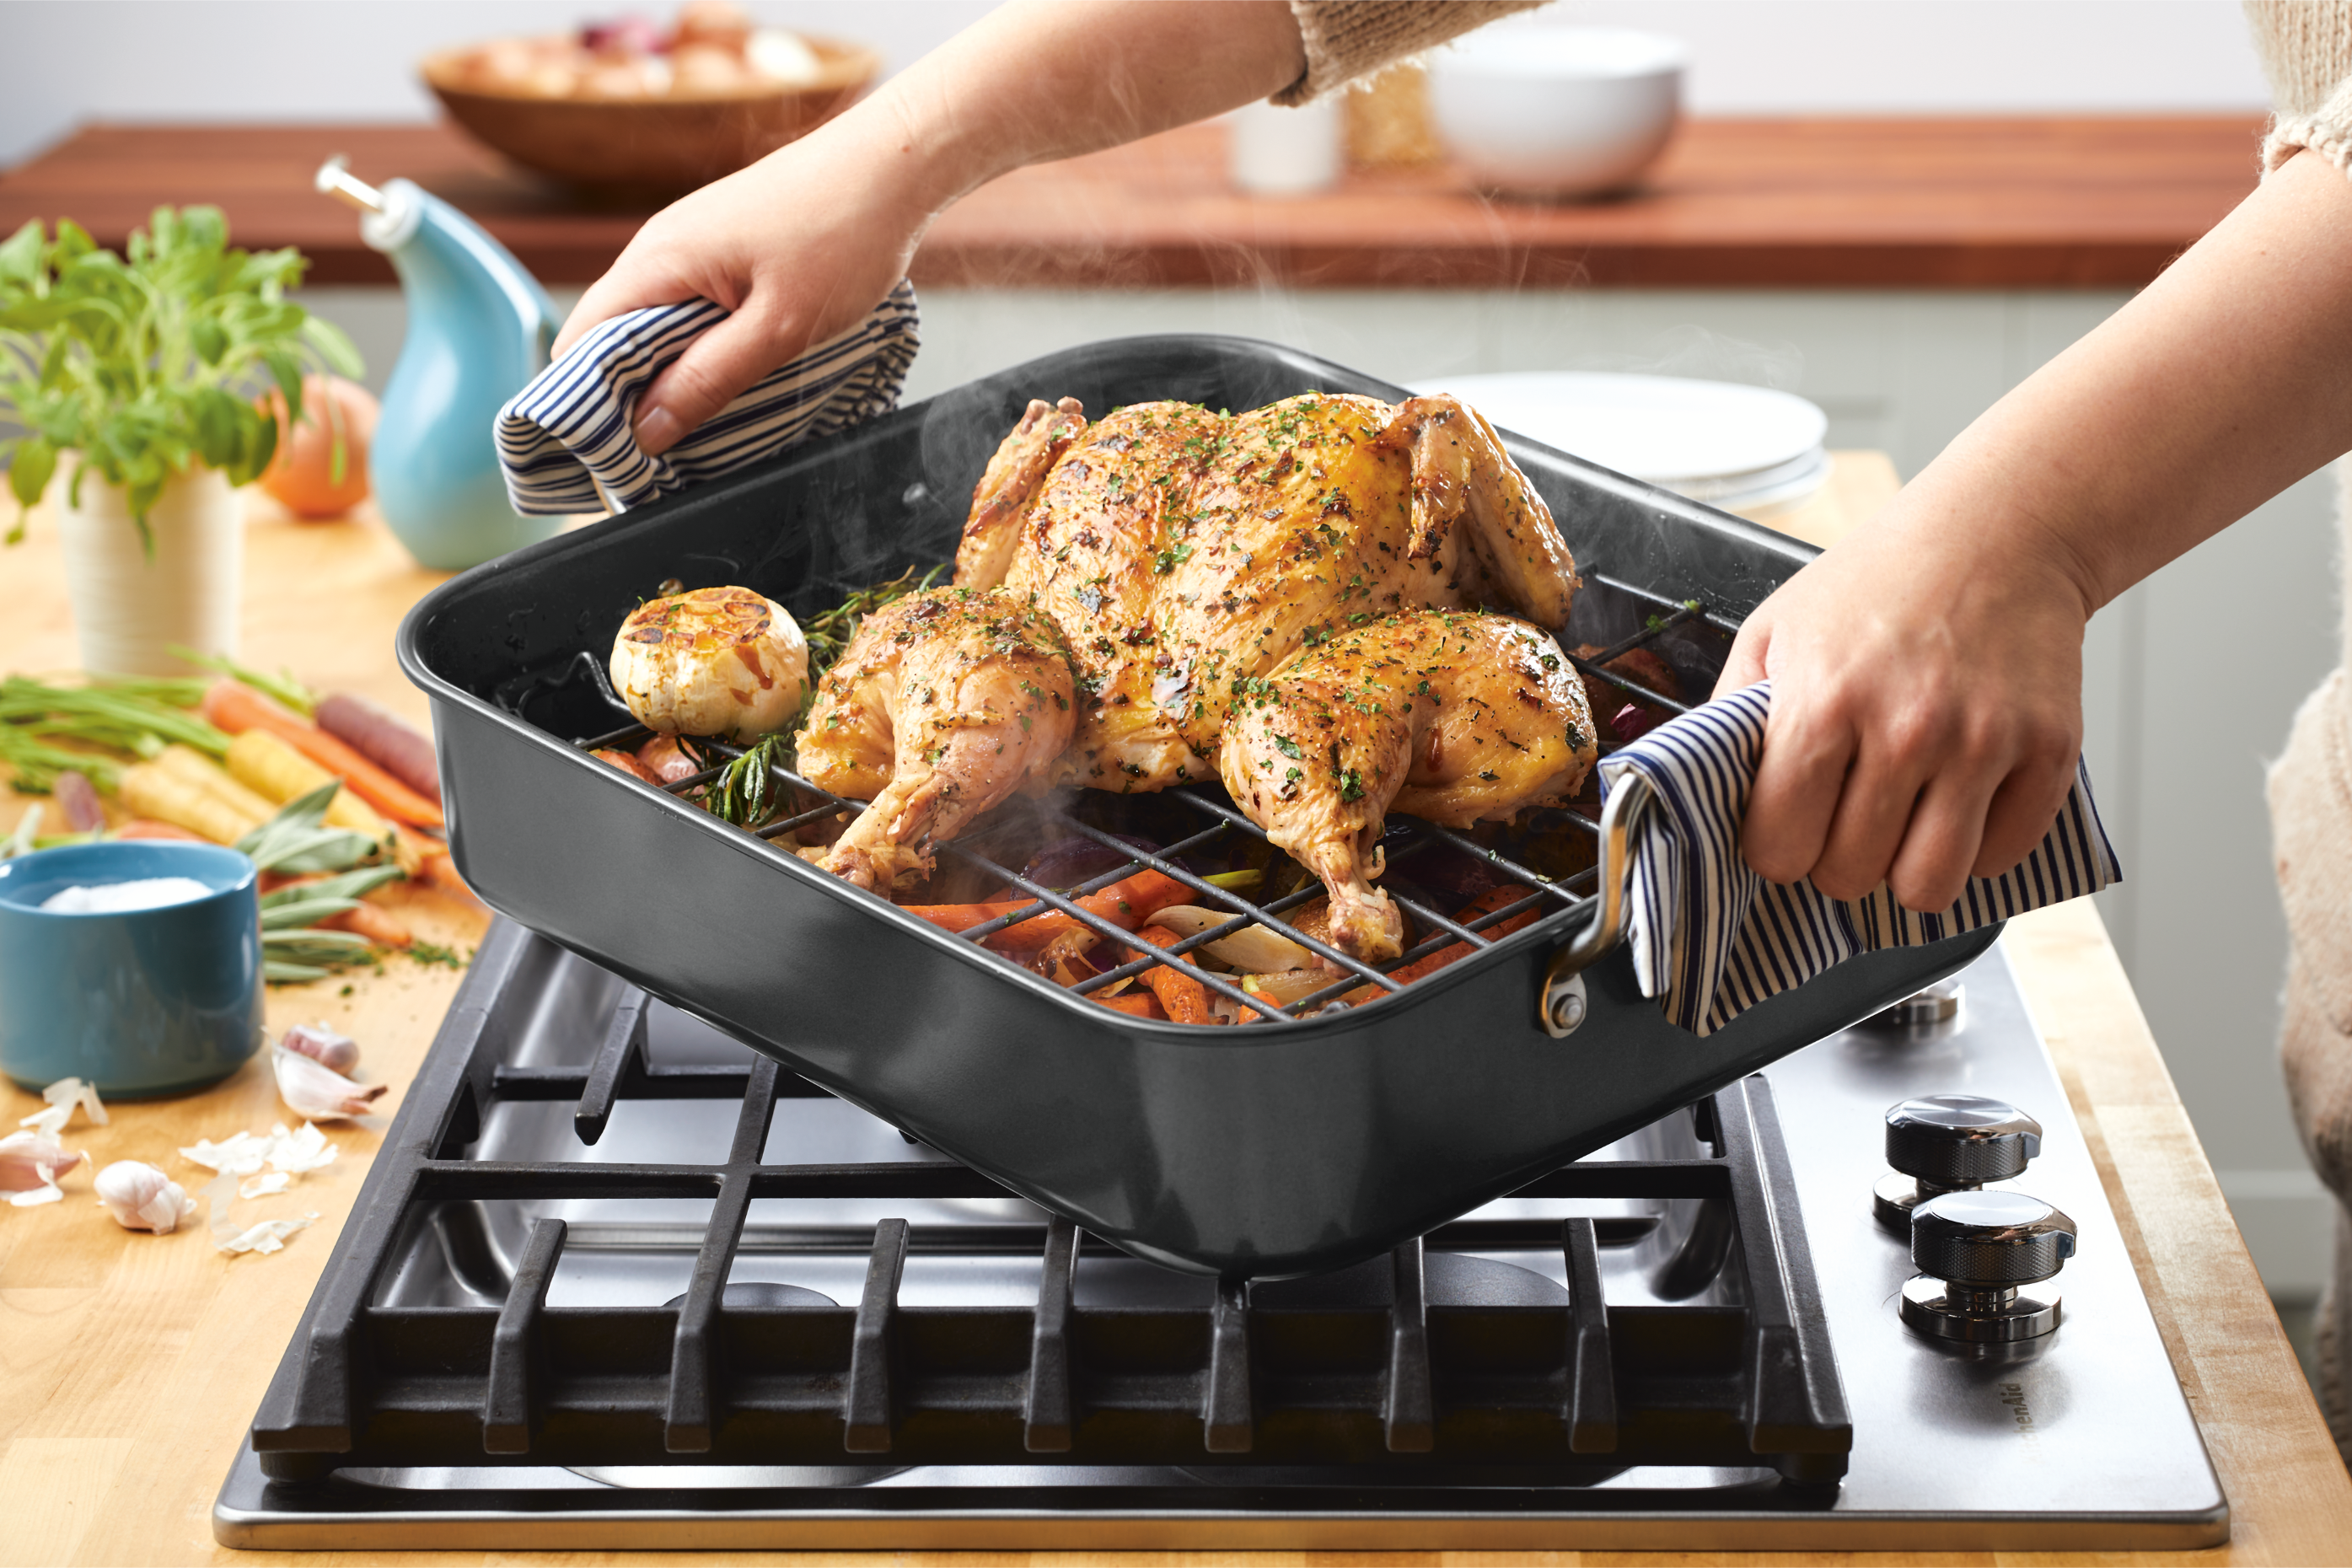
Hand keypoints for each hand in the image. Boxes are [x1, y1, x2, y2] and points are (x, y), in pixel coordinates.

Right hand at [550, 121, 932, 455]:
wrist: (892, 166)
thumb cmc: (843, 237)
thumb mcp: (778, 328)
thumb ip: (706, 380)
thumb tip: (645, 431)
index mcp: (658, 261)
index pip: (579, 340)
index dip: (585, 401)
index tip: (618, 455)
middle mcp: (660, 245)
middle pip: (610, 334)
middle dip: (627, 395)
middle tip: (663, 454)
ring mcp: (691, 240)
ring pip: (652, 320)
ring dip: (667, 371)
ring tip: (698, 424)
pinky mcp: (722, 242)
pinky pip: (687, 303)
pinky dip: (695, 342)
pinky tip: (729, 372)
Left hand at [1714, 506, 2091, 911]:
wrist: (1999, 531)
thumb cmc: (1879, 582)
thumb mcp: (1775, 630)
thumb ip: (1732, 715)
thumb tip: (1705, 790)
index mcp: (1824, 703)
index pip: (1779, 848)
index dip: (1775, 848)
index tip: (1786, 826)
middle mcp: (1905, 730)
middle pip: (1849, 876)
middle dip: (1836, 859)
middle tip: (1845, 817)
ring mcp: (1983, 745)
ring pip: (1928, 888)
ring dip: (1905, 872)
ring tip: (1899, 827)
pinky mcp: (2048, 752)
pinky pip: (2002, 857)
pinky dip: (1977, 848)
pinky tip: (1958, 805)